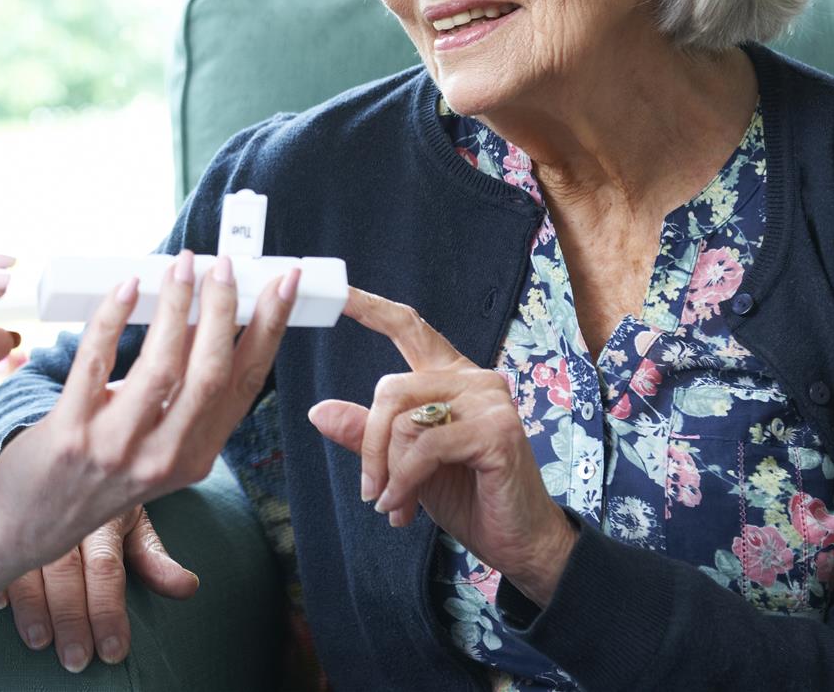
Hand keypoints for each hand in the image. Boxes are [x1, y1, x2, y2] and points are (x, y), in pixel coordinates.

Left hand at [0, 251, 298, 596]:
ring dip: (176, 307)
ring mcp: (117, 448)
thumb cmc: (96, 475)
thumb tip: (207, 319)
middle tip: (224, 264)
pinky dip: (113, 318)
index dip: (270, 328)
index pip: (246, 383)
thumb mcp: (156, 450)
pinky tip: (126, 287)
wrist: (25, 523)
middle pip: (212, 371)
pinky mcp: (70, 434)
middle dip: (224, 309)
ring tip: (183, 266)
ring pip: (162, 366)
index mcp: (196, 456)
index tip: (283, 282)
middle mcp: (164, 457)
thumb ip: (183, 399)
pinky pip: (95, 362)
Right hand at [0, 506, 195, 671]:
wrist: (58, 449)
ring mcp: (29, 516)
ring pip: (28, 562)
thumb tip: (188, 588)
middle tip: (76, 659)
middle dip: (71, 618)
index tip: (113, 650)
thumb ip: (153, 557)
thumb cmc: (97, 499)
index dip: (108, 611)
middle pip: (66, 571)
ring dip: (32, 605)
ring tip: (39, 641)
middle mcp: (65, 517)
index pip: (106, 569)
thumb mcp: (130, 520)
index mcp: (100, 517)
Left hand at [306, 287, 576, 604]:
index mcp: (451, 378)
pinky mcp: (497, 430)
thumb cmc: (466, 498)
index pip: (409, 328)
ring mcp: (490, 401)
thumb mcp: (404, 464)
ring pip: (404, 420)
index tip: (337, 292)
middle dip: (370, 445)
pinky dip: (404, 481)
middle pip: (390, 390)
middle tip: (370, 491)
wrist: (516, 541)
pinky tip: (402, 508)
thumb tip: (317, 411)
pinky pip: (425, 447)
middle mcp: (473, 379)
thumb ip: (367, 434)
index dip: (372, 308)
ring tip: (392, 505)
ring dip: (388, 471)